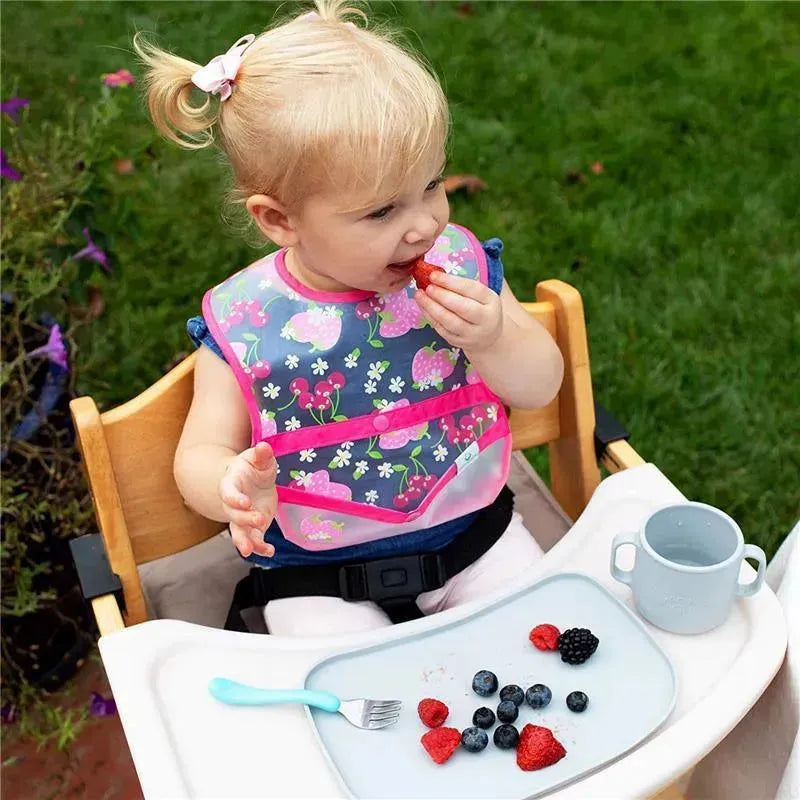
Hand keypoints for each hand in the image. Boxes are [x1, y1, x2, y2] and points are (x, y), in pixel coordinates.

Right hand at [219, 441, 277, 557]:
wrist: (251, 481)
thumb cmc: (253, 467)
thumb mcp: (258, 458)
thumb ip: (261, 454)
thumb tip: (264, 446)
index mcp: (231, 484)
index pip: (228, 493)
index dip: (235, 498)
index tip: (245, 502)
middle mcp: (233, 505)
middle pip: (233, 515)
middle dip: (244, 519)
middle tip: (259, 520)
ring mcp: (241, 518)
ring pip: (238, 533)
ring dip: (243, 542)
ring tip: (249, 551)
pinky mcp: (253, 529)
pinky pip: (254, 540)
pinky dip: (260, 547)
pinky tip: (270, 552)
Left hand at [413, 271, 502, 352]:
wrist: (488, 336)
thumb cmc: (480, 308)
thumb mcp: (479, 295)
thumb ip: (461, 286)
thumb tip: (435, 276)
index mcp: (491, 301)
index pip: (471, 289)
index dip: (451, 282)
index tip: (433, 275)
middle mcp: (484, 319)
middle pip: (462, 307)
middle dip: (441, 296)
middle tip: (427, 287)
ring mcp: (472, 333)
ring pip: (450, 321)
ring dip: (432, 307)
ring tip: (419, 295)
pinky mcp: (459, 342)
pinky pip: (442, 330)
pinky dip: (430, 317)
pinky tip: (423, 307)